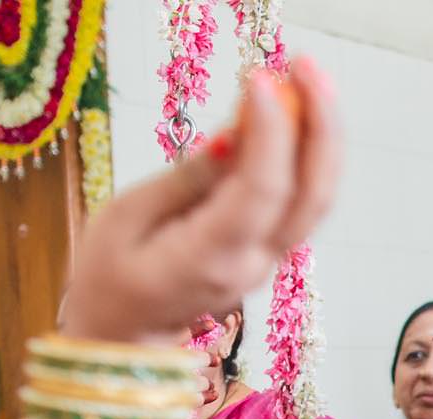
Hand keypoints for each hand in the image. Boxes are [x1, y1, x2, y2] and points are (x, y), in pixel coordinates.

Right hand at [61, 62, 336, 347]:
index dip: (270, 133)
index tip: (260, 80)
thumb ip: (186, 178)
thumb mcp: (127, 218)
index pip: (261, 192)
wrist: (124, 337)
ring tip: (307, 78)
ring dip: (322, 134)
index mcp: (211, 258)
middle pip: (312, 194)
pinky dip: (307, 153)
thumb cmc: (110, 276)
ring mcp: (268, 261)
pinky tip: (295, 111)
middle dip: (319, 126)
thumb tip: (233, 136)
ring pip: (317, 197)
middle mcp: (253, 263)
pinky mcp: (269, 251)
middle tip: (305, 67)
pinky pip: (301, 199)